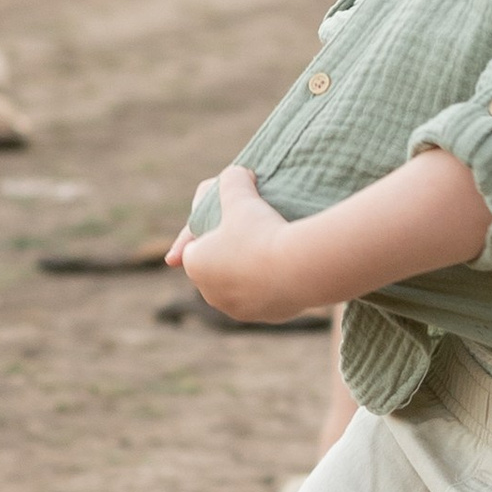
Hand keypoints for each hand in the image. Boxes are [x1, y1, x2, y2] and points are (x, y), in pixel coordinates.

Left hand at [165, 167, 299, 321]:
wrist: (298, 267)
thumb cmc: (260, 229)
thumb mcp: (240, 192)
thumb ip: (231, 178)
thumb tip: (236, 174)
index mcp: (195, 264)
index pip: (193, 242)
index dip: (207, 226)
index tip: (226, 216)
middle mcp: (209, 293)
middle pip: (216, 264)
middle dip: (227, 249)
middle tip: (248, 229)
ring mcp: (238, 309)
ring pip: (239, 283)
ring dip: (248, 268)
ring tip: (267, 247)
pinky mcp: (266, 317)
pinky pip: (264, 295)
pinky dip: (269, 282)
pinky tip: (282, 266)